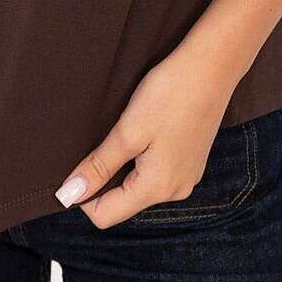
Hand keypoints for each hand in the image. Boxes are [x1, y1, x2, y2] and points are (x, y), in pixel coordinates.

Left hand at [53, 44, 241, 227]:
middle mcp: (175, 192)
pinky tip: (145, 129)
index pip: (105, 215)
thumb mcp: (127, 131)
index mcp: (157, 189)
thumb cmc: (170, 94)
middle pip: (123, 202)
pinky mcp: (192, 161)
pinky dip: (142, 159)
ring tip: (125, 131)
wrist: (213, 66)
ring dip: (123, 167)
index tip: (75, 164)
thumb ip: (98, 166)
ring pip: (140, 186)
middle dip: (104, 179)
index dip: (82, 195)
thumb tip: (68, 195)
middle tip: (102, 140)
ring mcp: (187, 177)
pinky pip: (157, 173)